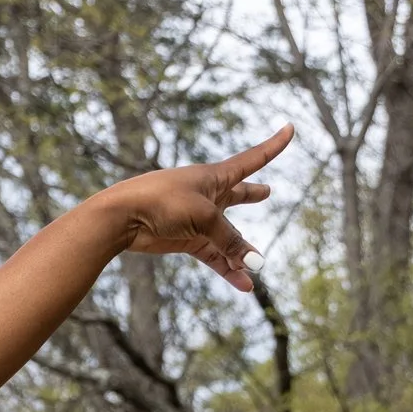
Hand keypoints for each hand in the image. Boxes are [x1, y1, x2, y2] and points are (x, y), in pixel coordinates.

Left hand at [97, 125, 292, 293]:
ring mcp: (195, 218)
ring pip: (225, 235)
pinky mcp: (184, 240)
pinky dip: (226, 268)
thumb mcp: (204, 217)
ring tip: (257, 267)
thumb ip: (230, 240)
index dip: (273, 146)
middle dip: (250, 194)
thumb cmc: (163, 203)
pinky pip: (212, 254)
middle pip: (236, 195)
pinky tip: (243, 283)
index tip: (290, 128)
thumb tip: (252, 263)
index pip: (253, 159)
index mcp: (215, 176)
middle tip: (265, 191)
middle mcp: (207, 194)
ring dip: (240, 252)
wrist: (122, 216)